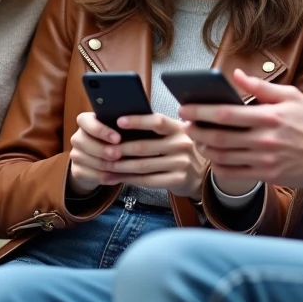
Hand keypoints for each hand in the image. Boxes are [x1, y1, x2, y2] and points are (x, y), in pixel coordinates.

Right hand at [67, 111, 121, 195]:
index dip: (100, 130)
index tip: (117, 138)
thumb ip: (124, 127)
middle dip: (102, 149)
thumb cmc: (116, 140)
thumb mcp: (120, 130)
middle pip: (83, 141)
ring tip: (121, 167)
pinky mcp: (76, 170)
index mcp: (86, 121)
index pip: (85, 121)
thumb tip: (137, 126)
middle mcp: (78, 136)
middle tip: (118, 154)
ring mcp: (75, 154)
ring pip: (85, 159)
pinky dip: (103, 176)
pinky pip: (87, 174)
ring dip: (104, 164)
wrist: (103, 161)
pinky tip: (116, 178)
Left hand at [67, 112, 207, 199]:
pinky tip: (118, 177)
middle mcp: (182, 144)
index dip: (138, 121)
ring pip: (143, 166)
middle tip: (103, 151)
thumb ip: (153, 130)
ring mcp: (182, 163)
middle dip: (120, 150)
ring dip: (121, 166)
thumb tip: (119, 125)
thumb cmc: (176, 150)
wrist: (199, 174)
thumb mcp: (172, 135)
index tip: (118, 121)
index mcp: (178, 128)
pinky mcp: (178, 180)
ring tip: (105, 165)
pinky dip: (129, 179)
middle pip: (145, 147)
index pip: (157, 121)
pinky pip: (148, 180)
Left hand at [181, 69, 302, 188]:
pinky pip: (235, 174)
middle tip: (186, 126)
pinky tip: (214, 158)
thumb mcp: (292, 96)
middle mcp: (265, 140)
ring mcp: (266, 160)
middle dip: (197, 131)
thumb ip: (261, 87)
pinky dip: (218, 167)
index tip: (186, 109)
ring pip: (224, 156)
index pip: (226, 114)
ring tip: (197, 140)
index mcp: (269, 117)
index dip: (201, 112)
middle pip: (219, 137)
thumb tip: (236, 75)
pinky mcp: (268, 175)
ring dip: (205, 149)